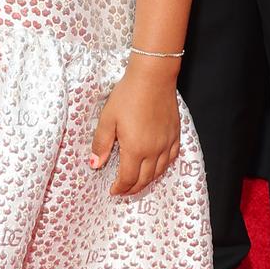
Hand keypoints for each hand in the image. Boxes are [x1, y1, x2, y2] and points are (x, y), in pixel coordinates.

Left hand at [90, 63, 181, 196]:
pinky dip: (162, 167)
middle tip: (123, 190)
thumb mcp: (108, 119)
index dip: (119, 188)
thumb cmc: (128, 95)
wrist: (152, 77)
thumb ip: (102, 144)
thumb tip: (95, 165)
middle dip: (132, 189)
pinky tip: (157, 166)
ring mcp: (166, 143)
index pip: (128, 178)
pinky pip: (171, 158)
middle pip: (144, 179)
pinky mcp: (175, 134)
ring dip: (147, 181)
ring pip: (159, 172)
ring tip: (138, 182)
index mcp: (135, 149)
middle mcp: (153, 151)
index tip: (113, 191)